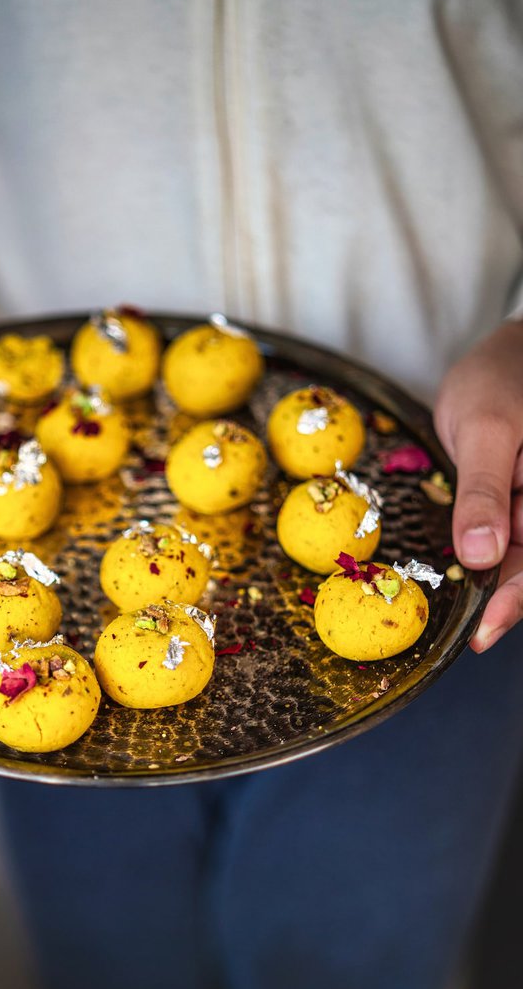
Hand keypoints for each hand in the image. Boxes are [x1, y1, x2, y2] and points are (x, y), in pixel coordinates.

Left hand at [434, 320, 522, 651]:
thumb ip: (484, 491)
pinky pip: (509, 539)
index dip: (519, 596)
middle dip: (509, 601)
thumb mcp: (486, 428)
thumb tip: (481, 556)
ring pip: (522, 555)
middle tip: (474, 637)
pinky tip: (471, 579)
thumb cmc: (501, 378)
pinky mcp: (520, 502)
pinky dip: (490, 560)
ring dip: (499, 586)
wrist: (510, 351)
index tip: (486, 629)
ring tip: (471, 621)